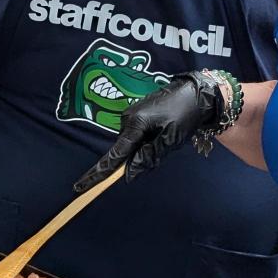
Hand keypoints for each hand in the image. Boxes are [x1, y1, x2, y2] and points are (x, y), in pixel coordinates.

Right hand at [73, 72, 228, 192]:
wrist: (196, 91)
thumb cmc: (185, 113)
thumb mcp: (170, 139)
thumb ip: (148, 156)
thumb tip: (129, 174)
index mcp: (134, 124)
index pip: (115, 155)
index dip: (100, 173)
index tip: (81, 186)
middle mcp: (127, 118)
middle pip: (126, 150)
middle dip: (142, 156)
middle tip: (166, 145)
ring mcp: (131, 115)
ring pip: (134, 143)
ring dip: (148, 147)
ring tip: (169, 135)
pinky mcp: (137, 114)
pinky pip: (138, 135)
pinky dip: (149, 139)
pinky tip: (165, 130)